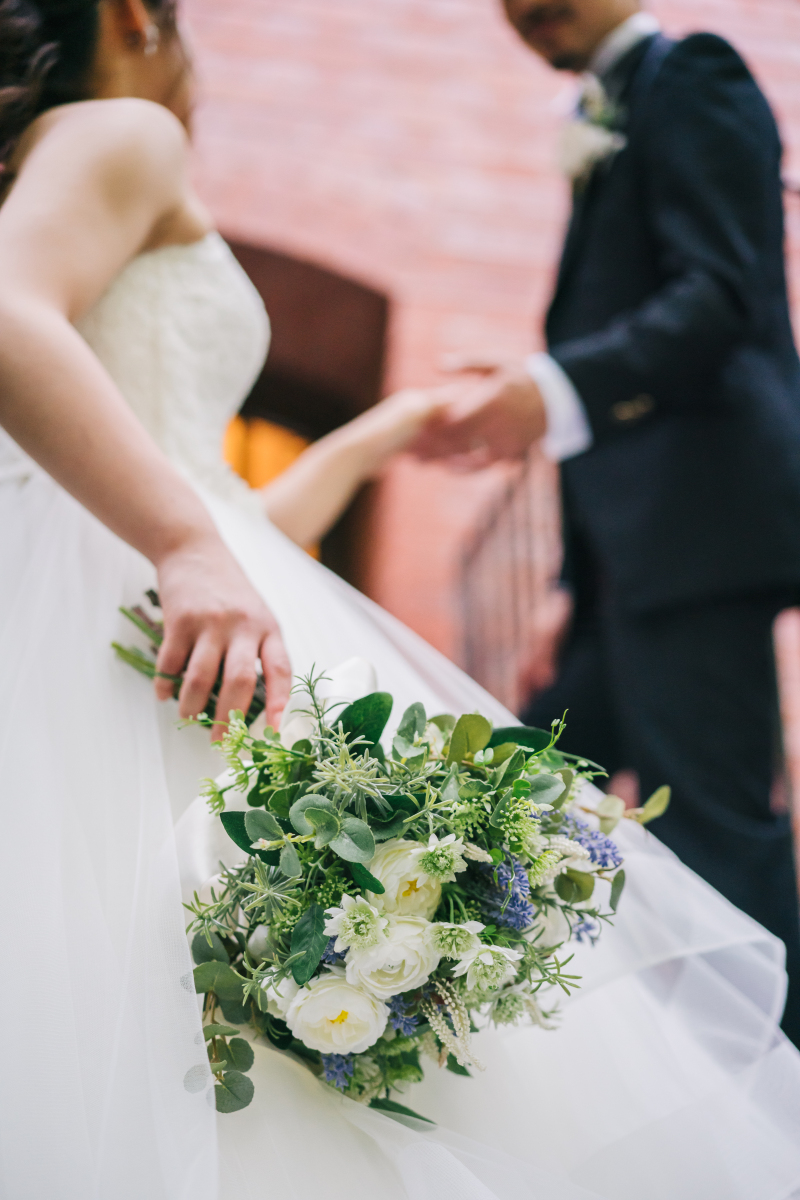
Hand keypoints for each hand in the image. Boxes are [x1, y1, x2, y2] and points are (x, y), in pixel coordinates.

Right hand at [153, 532, 290, 736]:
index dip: (279, 703)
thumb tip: (252, 704)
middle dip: (228, 718)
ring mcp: (210, 622)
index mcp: (268, 628)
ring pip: (201, 678)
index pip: (280, 669)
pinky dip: (166, 685)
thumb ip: (258, 650)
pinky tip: (164, 696)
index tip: (273, 731)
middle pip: (239, 681)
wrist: (195, 550)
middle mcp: (243, 625)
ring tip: (189, 718)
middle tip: (219, 741)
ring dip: (192, 707)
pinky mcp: (180, 619)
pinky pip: (171, 663)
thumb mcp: (257, 614)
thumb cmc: (230, 591)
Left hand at [341, 387, 457, 474]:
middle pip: (443, 420)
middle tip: (461, 446)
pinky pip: (423, 450)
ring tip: (445, 457)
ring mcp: (406, 429)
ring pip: (435, 438)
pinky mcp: (400, 446)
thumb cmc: (387, 431)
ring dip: (440, 447)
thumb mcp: (416, 413)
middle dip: (452, 432)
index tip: (474, 423)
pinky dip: (428, 456)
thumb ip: (438, 403)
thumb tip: (460, 392)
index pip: (448, 399)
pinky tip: (428, 463)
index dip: (462, 408)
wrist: (358, 454)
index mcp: (415, 398)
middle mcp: (411, 411)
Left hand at [411, 356, 547, 466]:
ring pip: (466, 458)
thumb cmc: (520, 378)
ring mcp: (503, 443)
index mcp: (492, 401)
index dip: (434, 426)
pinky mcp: (508, 456)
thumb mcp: (497, 363)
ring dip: (441, 460)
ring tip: (419, 461)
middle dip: (431, 447)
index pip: (456, 419)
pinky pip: (481, 467)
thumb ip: (468, 363)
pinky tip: (446, 466)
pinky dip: (462, 468)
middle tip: (407, 449)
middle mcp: (498, 426)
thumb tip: (438, 364)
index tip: (413, 427)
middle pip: (456, 442)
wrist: (553, 401)